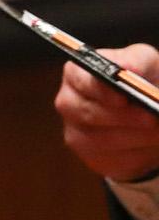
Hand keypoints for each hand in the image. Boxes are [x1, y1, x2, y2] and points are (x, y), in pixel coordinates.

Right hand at [57, 47, 158, 183]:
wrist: (150, 109)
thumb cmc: (144, 80)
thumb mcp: (144, 62)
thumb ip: (135, 61)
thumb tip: (126, 68)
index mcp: (77, 74)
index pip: (82, 82)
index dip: (102, 92)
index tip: (124, 98)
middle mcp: (69, 102)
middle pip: (88, 113)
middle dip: (124, 117)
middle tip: (152, 118)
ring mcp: (75, 131)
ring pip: (101, 140)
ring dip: (136, 136)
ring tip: (158, 132)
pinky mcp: (90, 156)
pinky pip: (112, 158)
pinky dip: (137, 153)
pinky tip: (149, 144)